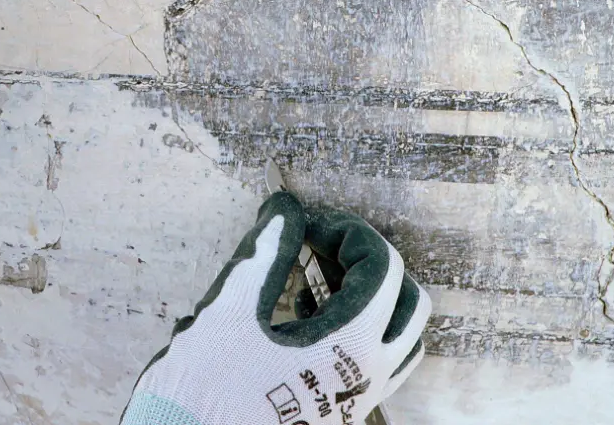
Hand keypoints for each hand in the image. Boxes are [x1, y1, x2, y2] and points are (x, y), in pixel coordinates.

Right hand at [122, 192, 431, 424]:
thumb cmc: (204, 386)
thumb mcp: (231, 307)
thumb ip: (267, 250)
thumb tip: (285, 209)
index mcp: (350, 348)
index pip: (381, 267)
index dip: (345, 231)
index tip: (305, 225)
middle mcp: (368, 377)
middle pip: (410, 300)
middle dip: (369, 261)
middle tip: (323, 245)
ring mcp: (358, 400)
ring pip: (402, 338)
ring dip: (374, 298)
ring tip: (320, 280)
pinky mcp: (340, 413)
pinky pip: (378, 363)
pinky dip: (359, 328)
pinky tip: (305, 315)